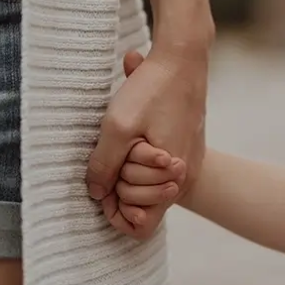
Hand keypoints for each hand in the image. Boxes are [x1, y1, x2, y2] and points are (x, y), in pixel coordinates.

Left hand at [86, 43, 207, 237]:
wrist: (183, 59)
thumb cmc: (152, 90)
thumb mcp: (117, 127)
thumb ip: (103, 166)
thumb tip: (96, 193)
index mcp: (172, 178)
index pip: (140, 226)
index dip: (116, 212)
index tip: (105, 184)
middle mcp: (184, 176)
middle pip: (143, 209)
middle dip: (122, 187)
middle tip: (118, 154)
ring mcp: (187, 163)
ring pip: (149, 188)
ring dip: (130, 172)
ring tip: (128, 141)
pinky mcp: (186, 149)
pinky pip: (158, 171)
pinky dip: (141, 158)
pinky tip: (138, 134)